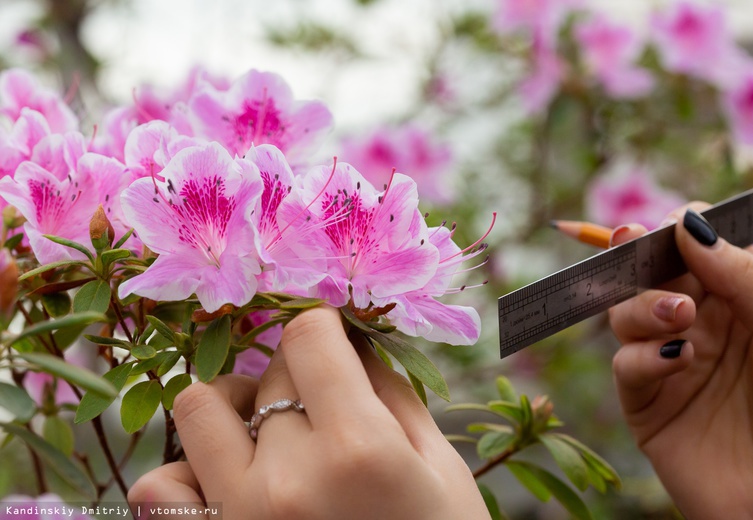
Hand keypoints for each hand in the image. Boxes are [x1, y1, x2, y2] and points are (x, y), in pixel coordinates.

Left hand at [128, 306, 488, 519]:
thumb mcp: (442, 472)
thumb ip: (397, 398)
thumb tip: (355, 348)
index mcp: (360, 449)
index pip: (308, 339)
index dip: (322, 328)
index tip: (332, 343)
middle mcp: (288, 477)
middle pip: (269, 374)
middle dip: (298, 375)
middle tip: (322, 402)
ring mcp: (239, 515)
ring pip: (198, 408)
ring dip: (231, 404)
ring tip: (260, 425)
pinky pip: (156, 488)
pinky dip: (183, 471)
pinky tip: (223, 478)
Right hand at [608, 207, 752, 519]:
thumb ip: (742, 276)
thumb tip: (687, 223)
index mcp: (737, 303)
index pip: (693, 251)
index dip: (678, 232)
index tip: (671, 228)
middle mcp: (699, 326)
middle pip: (650, 275)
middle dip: (643, 259)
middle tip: (636, 245)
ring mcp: (668, 362)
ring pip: (627, 313)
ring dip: (645, 305)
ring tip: (679, 317)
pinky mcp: (645, 401)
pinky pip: (626, 364)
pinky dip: (644, 355)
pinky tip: (676, 359)